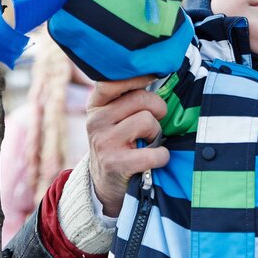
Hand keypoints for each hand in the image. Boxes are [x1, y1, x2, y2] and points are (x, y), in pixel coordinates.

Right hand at [86, 76, 168, 216]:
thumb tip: (157, 73)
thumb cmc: (119, 142)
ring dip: (157, 133)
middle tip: (154, 122)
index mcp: (97, 104)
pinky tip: (154, 158)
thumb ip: (128, 97)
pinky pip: (154, 152)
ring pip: (148, 121)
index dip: (136, 77)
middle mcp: (96, 120)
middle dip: (157, 109)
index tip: (153, 76)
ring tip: (148, 141)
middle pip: (140, 99)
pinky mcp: (115, 163)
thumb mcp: (113, 117)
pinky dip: (162, 156)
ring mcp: (104, 142)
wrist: (105, 183)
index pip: (113, 81)